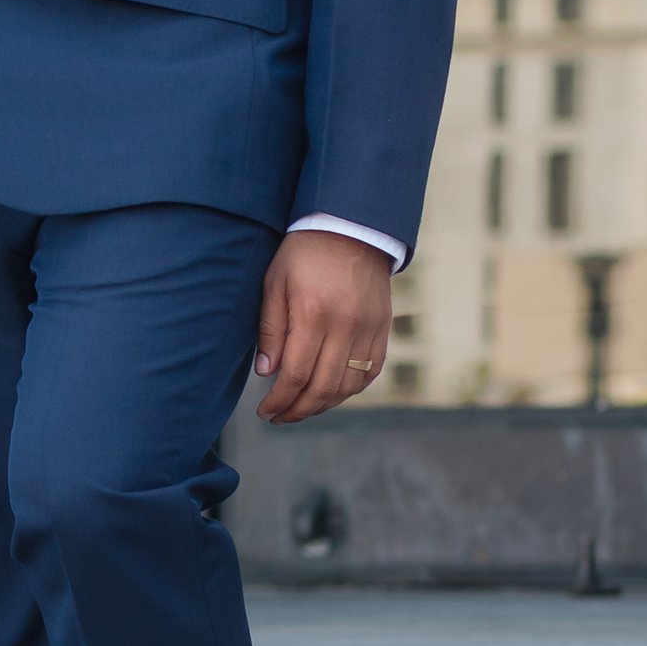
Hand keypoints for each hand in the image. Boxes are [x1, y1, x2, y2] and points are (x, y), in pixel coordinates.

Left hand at [252, 227, 393, 422]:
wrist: (350, 228)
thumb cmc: (304, 254)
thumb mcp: (275, 284)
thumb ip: (271, 330)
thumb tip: (267, 373)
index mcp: (313, 313)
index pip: (295, 375)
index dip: (279, 401)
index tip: (264, 411)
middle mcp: (345, 326)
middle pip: (323, 388)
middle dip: (298, 411)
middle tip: (278, 418)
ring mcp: (368, 329)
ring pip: (348, 386)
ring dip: (323, 405)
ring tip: (301, 408)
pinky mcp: (382, 329)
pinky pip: (369, 373)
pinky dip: (349, 390)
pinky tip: (330, 393)